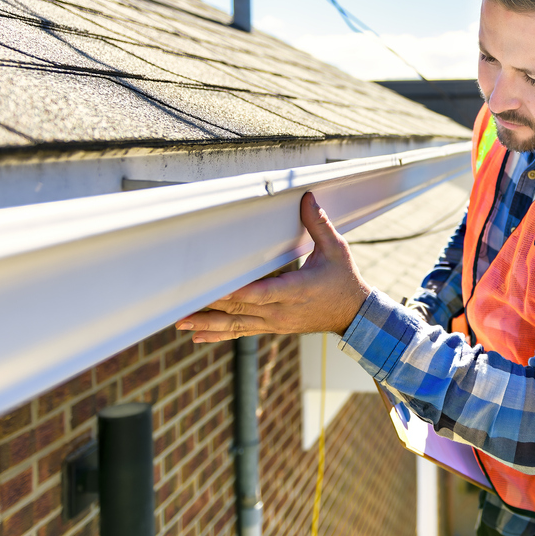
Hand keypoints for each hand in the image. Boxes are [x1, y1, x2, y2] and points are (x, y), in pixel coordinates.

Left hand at [176, 192, 370, 341]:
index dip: (238, 292)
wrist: (353, 315)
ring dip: (208, 324)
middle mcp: (282, 311)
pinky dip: (219, 335)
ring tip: (181, 322)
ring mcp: (276, 323)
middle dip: (211, 306)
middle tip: (183, 303)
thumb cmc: (344, 280)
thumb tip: (306, 197)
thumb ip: (318, 224)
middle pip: (241, 308)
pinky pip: (242, 332)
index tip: (215, 290)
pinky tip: (198, 337)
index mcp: (297, 290)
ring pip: (237, 324)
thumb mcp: (337, 249)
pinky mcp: (272, 327)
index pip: (262, 292)